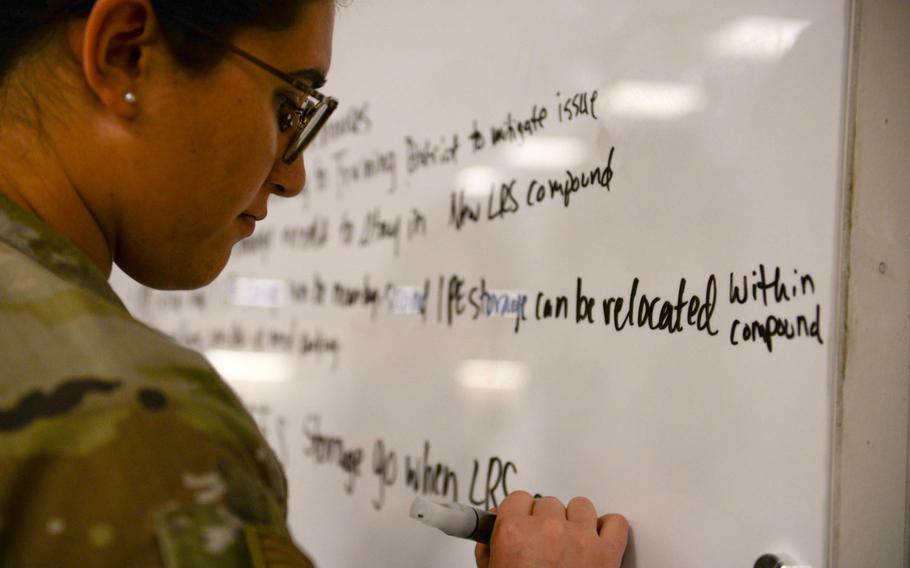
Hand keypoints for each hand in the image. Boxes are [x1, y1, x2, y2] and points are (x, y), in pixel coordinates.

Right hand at [475, 491, 627, 567]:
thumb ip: (488, 548)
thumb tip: (491, 529)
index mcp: (514, 533)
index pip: (518, 498)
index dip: (520, 513)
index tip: (523, 520)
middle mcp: (547, 530)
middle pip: (548, 502)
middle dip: (545, 521)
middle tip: (544, 543)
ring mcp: (579, 539)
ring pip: (581, 506)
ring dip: (576, 521)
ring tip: (571, 542)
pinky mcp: (607, 552)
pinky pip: (615, 523)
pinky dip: (609, 529)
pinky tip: (598, 540)